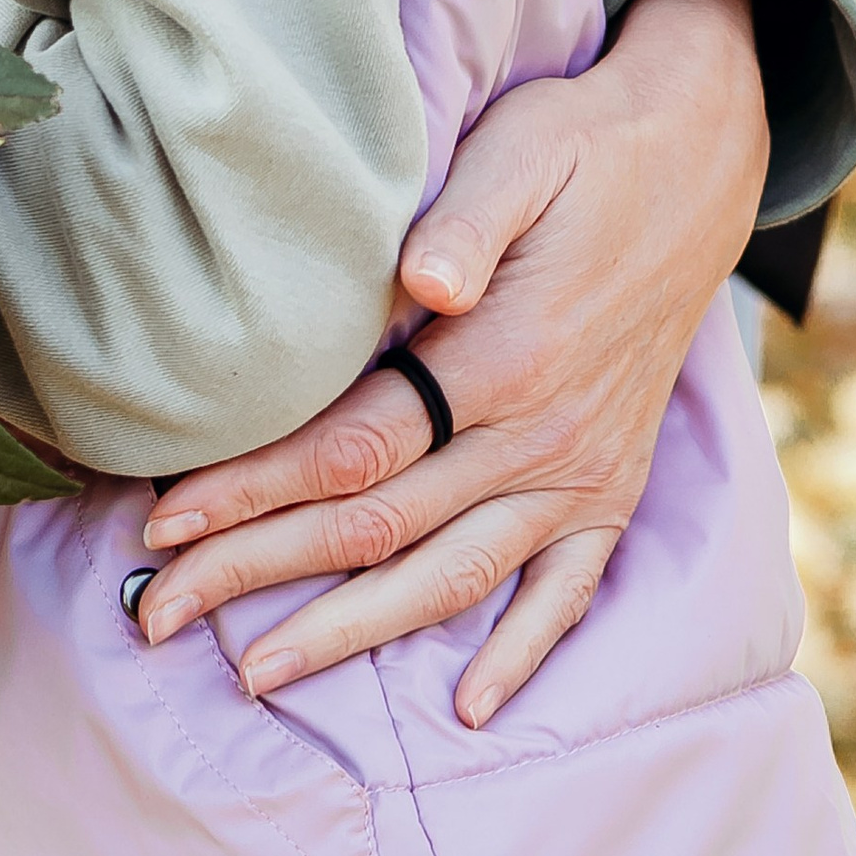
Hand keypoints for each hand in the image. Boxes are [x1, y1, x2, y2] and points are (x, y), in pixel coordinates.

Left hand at [127, 0, 764, 727]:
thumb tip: (422, 280)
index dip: (251, 490)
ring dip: (351, 634)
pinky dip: (522, 653)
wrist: (699, 159)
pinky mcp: (617, 487)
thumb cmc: (583, 144)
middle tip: (155, 613)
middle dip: (258, 575)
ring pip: (453, 579)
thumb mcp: (523, 151)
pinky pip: (566, 592)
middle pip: (378, 529)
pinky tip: (471, 711)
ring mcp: (586, 473)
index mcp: (507, 358)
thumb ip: (466, 220)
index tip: (160, 520)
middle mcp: (545, 436)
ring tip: (258, 672)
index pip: (351, 450)